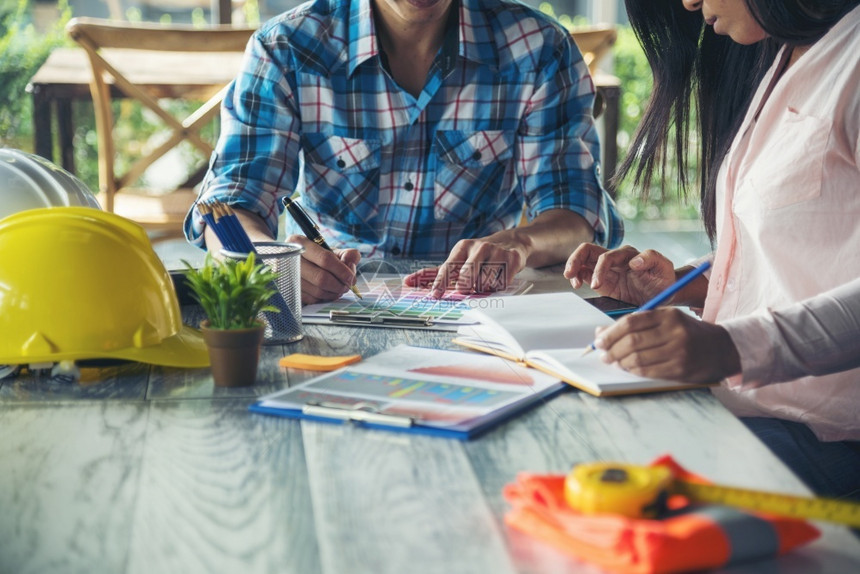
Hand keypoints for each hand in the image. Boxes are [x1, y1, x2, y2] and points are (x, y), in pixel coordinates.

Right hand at [287, 235, 360, 303]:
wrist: (294, 264)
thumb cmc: (316, 257)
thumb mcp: (330, 250)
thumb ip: (346, 254)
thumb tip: (351, 262)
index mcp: (300, 243)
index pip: (325, 259)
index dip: (342, 271)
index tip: (351, 278)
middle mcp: (290, 259)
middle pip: (321, 278)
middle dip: (339, 285)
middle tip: (347, 286)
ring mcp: (287, 276)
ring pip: (317, 291)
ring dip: (333, 293)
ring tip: (339, 289)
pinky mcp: (288, 290)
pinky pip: (312, 299)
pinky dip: (324, 298)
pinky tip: (328, 293)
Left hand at [403, 236, 527, 298]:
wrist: (512, 242)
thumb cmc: (479, 255)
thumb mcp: (460, 258)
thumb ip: (437, 272)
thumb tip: (409, 281)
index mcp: (463, 247)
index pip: (448, 267)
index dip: (440, 282)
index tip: (434, 295)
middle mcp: (479, 247)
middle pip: (466, 277)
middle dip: (464, 287)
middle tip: (466, 288)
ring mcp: (496, 253)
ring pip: (484, 283)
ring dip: (483, 286)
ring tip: (487, 277)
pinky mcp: (512, 260)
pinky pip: (500, 284)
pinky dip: (497, 285)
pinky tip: (499, 276)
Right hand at [563, 244, 675, 305]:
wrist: (663, 293)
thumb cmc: (663, 280)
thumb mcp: (664, 268)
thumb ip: (652, 258)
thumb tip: (634, 260)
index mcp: (627, 254)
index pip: (606, 256)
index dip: (599, 269)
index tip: (597, 285)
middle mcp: (614, 258)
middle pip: (588, 250)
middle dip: (576, 260)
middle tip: (570, 273)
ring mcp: (605, 268)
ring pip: (582, 260)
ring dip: (574, 268)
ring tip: (573, 281)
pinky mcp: (601, 279)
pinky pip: (584, 273)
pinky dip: (577, 277)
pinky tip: (577, 284)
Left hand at [593, 307, 741, 382]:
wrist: (722, 349)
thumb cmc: (686, 332)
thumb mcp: (665, 320)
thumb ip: (634, 323)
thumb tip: (600, 332)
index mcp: (668, 315)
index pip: (630, 322)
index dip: (610, 333)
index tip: (599, 340)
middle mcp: (674, 332)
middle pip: (632, 341)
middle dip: (612, 349)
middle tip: (603, 354)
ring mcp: (679, 352)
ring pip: (638, 358)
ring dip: (620, 362)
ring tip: (615, 362)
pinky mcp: (681, 370)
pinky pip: (648, 371)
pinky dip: (633, 371)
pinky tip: (629, 368)